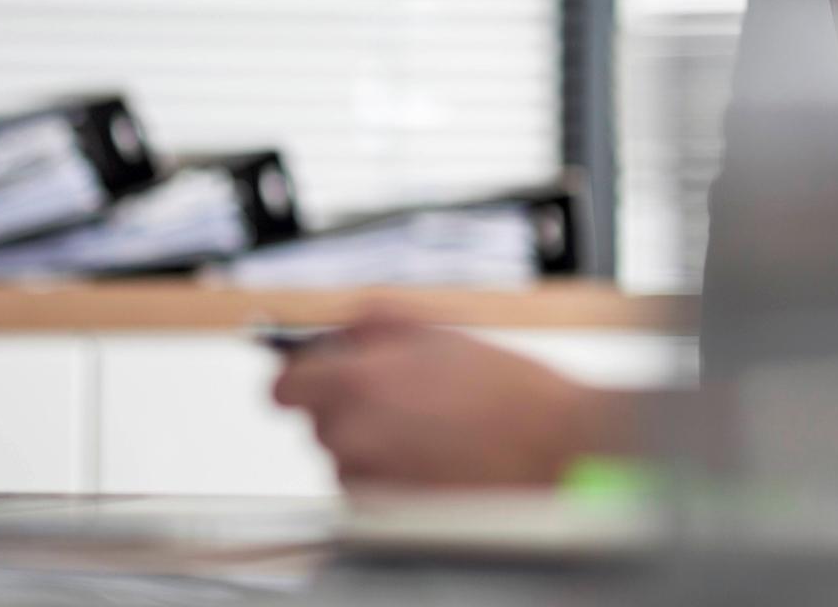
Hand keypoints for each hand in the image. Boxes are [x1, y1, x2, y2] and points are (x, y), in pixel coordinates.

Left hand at [271, 303, 618, 487]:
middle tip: (403, 395)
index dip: (301, 377)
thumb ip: (371, 323)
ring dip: (372, 439)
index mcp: (358, 382)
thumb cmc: (510, 394)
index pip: (282, 386)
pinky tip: (434, 456)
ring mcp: (368, 480)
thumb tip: (334, 331)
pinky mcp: (388, 514)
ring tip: (430, 426)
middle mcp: (353, 435)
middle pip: (317, 420)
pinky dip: (390, 472)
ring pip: (344, 454)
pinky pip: (368, 487)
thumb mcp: (438, 330)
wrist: (555, 450)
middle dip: (349, 405)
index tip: (314, 375)